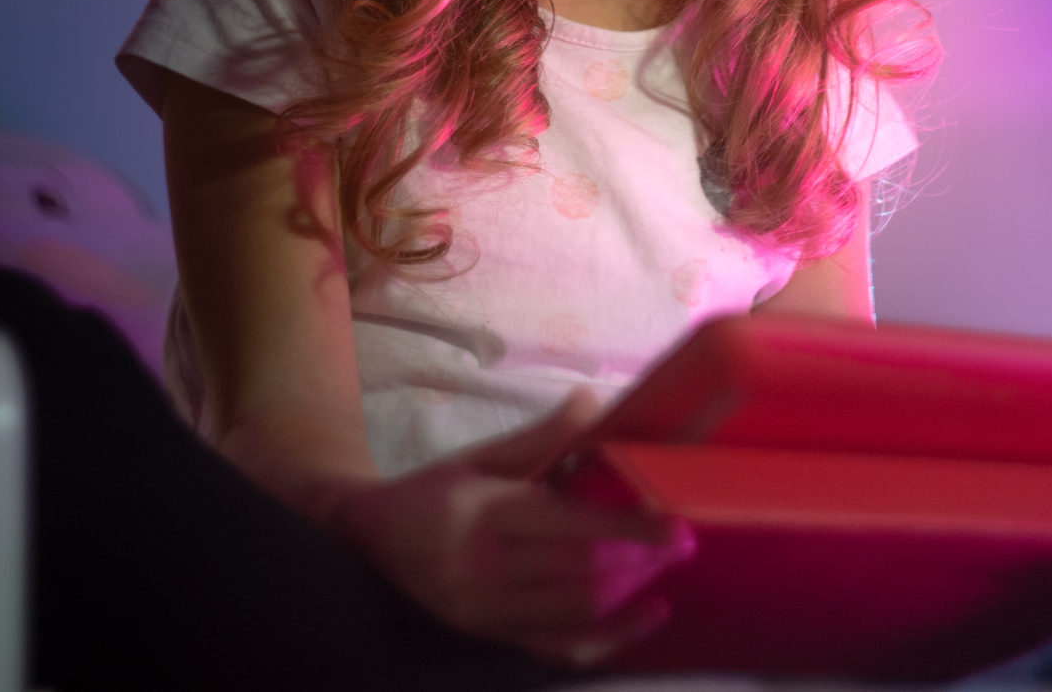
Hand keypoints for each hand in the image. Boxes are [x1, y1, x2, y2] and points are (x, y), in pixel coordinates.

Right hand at [329, 388, 696, 666]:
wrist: (370, 541)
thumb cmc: (433, 491)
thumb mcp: (478, 455)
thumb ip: (541, 437)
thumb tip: (595, 403)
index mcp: (481, 513)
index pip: (568, 523)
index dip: (630, 527)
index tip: (678, 527)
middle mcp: (482, 570)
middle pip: (580, 574)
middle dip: (639, 559)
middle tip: (681, 541)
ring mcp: (486, 613)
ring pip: (577, 612)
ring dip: (630, 590)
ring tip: (662, 564)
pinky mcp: (491, 638)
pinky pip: (560, 649)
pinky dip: (610, 638)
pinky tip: (647, 615)